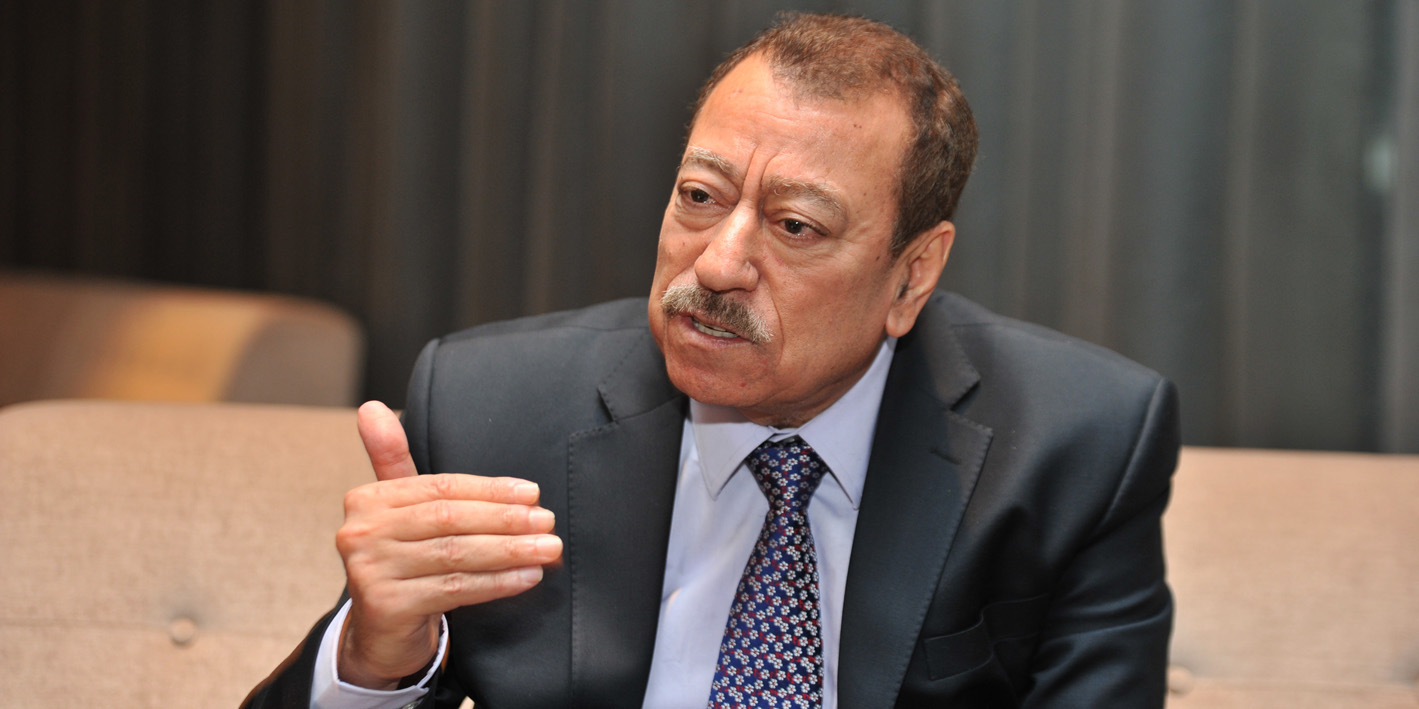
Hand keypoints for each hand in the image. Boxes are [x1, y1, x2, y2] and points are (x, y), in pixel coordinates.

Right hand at [335, 401, 561, 688]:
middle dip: (506, 520)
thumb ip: (394, 460)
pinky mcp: (386, 607)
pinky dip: (497, 582)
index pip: (440, 488)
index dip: (490, 490)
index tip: (532, 493)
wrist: (381, 634)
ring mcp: (370, 571)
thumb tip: (372, 407)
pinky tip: (526, 577)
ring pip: (456, 554)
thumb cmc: (401, 563)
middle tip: (547, 522)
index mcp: (366, 500)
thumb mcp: (398, 512)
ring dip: (510, 551)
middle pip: (449, 519)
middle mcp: (361, 532)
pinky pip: (454, 589)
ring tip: (548, 549)